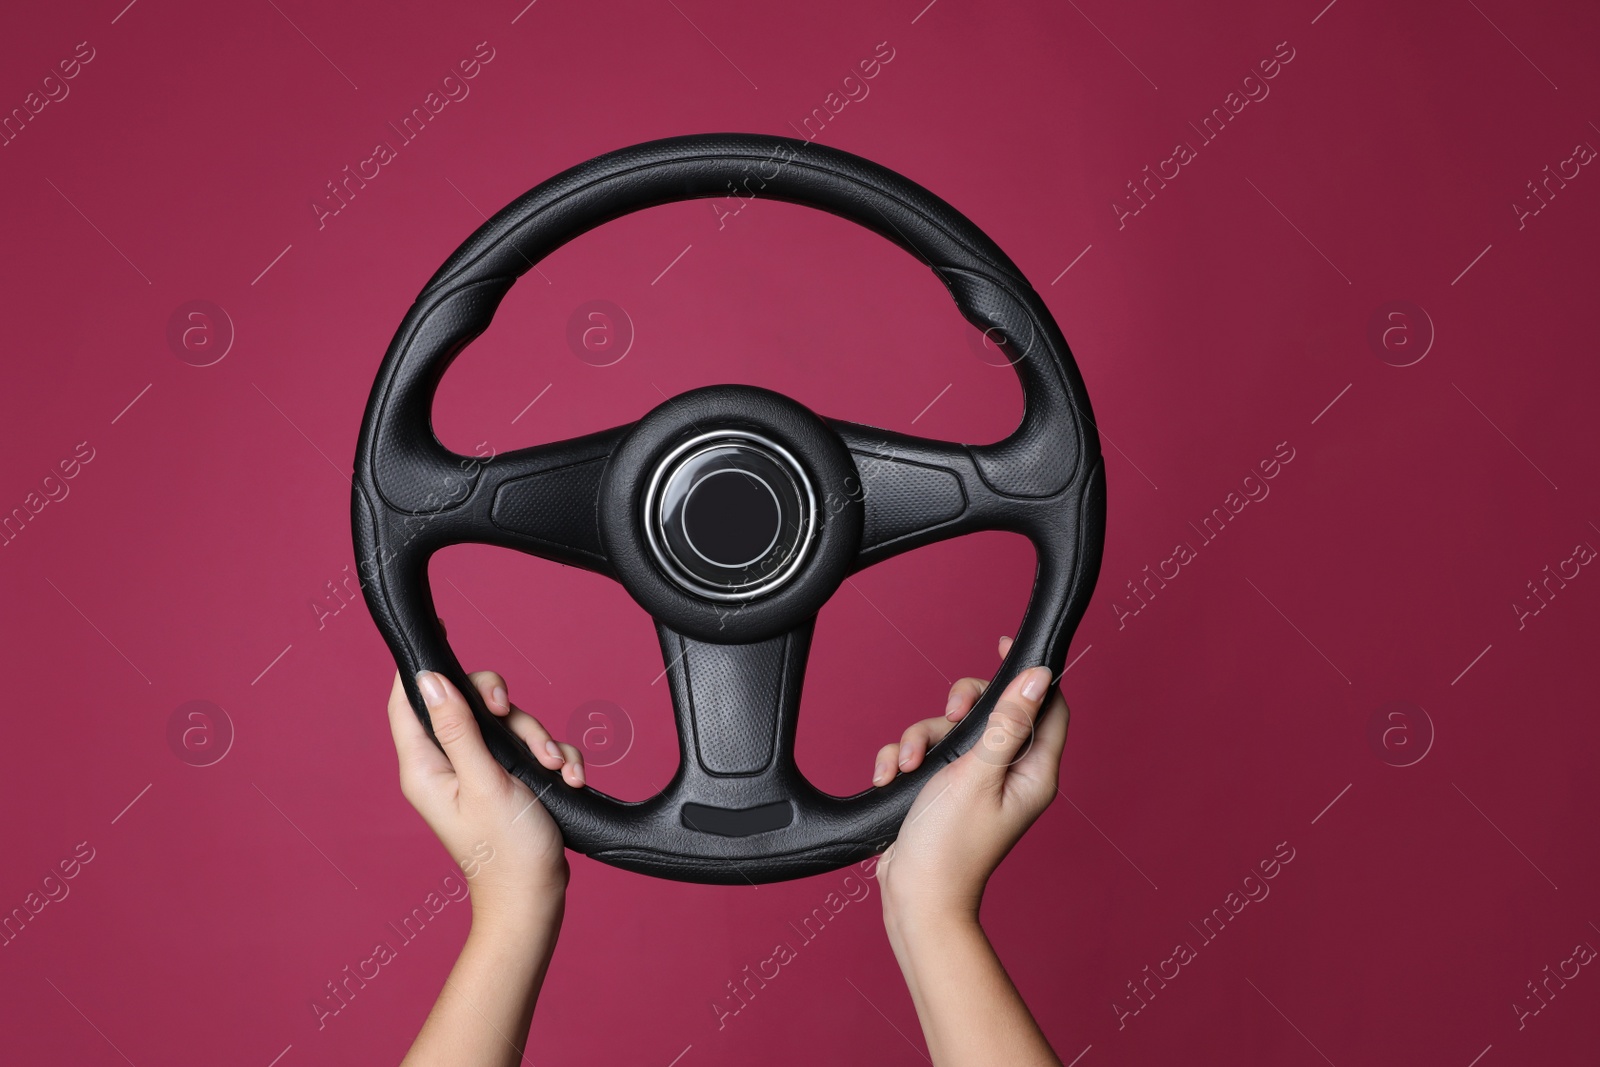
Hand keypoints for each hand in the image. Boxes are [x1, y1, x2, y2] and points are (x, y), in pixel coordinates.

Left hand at [386, 664, 586, 933]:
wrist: (536, 898)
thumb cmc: (506, 852)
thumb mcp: (485, 780)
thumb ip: (459, 728)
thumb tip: (430, 679)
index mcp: (425, 767)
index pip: (408, 701)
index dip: (419, 664)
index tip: (438, 631)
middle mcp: (447, 766)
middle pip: (468, 703)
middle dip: (505, 708)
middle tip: (511, 717)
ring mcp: (478, 773)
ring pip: (507, 724)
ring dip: (539, 739)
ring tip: (555, 767)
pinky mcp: (507, 781)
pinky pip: (530, 748)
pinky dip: (553, 758)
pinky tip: (566, 777)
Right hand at [871, 636, 1068, 925]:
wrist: (915, 898)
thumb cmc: (950, 846)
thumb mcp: (977, 773)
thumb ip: (1007, 722)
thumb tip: (1037, 677)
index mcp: (1033, 772)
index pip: (1048, 707)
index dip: (1029, 674)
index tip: (1002, 645)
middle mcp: (1010, 774)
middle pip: (995, 710)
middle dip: (961, 706)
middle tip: (952, 716)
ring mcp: (976, 782)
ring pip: (952, 730)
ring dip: (921, 739)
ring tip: (908, 766)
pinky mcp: (945, 790)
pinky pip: (927, 753)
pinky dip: (905, 759)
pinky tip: (893, 776)